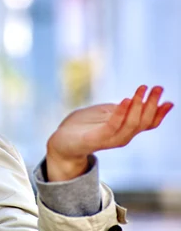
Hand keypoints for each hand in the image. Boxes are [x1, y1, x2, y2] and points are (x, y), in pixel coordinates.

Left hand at [46, 85, 173, 181]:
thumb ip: (122, 110)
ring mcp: (108, 140)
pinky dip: (120, 113)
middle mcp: (120, 137)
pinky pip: (111, 126)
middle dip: (152, 105)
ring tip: (142, 90)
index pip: (147, 124)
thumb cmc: (83, 127)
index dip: (159, 114)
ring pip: (130, 124)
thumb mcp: (106, 115)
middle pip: (142, 122)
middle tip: (158, 88)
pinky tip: (125, 100)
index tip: (169, 101)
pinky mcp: (94, 139)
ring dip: (138, 106)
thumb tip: (139, 99)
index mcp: (124, 131)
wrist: (61, 143)